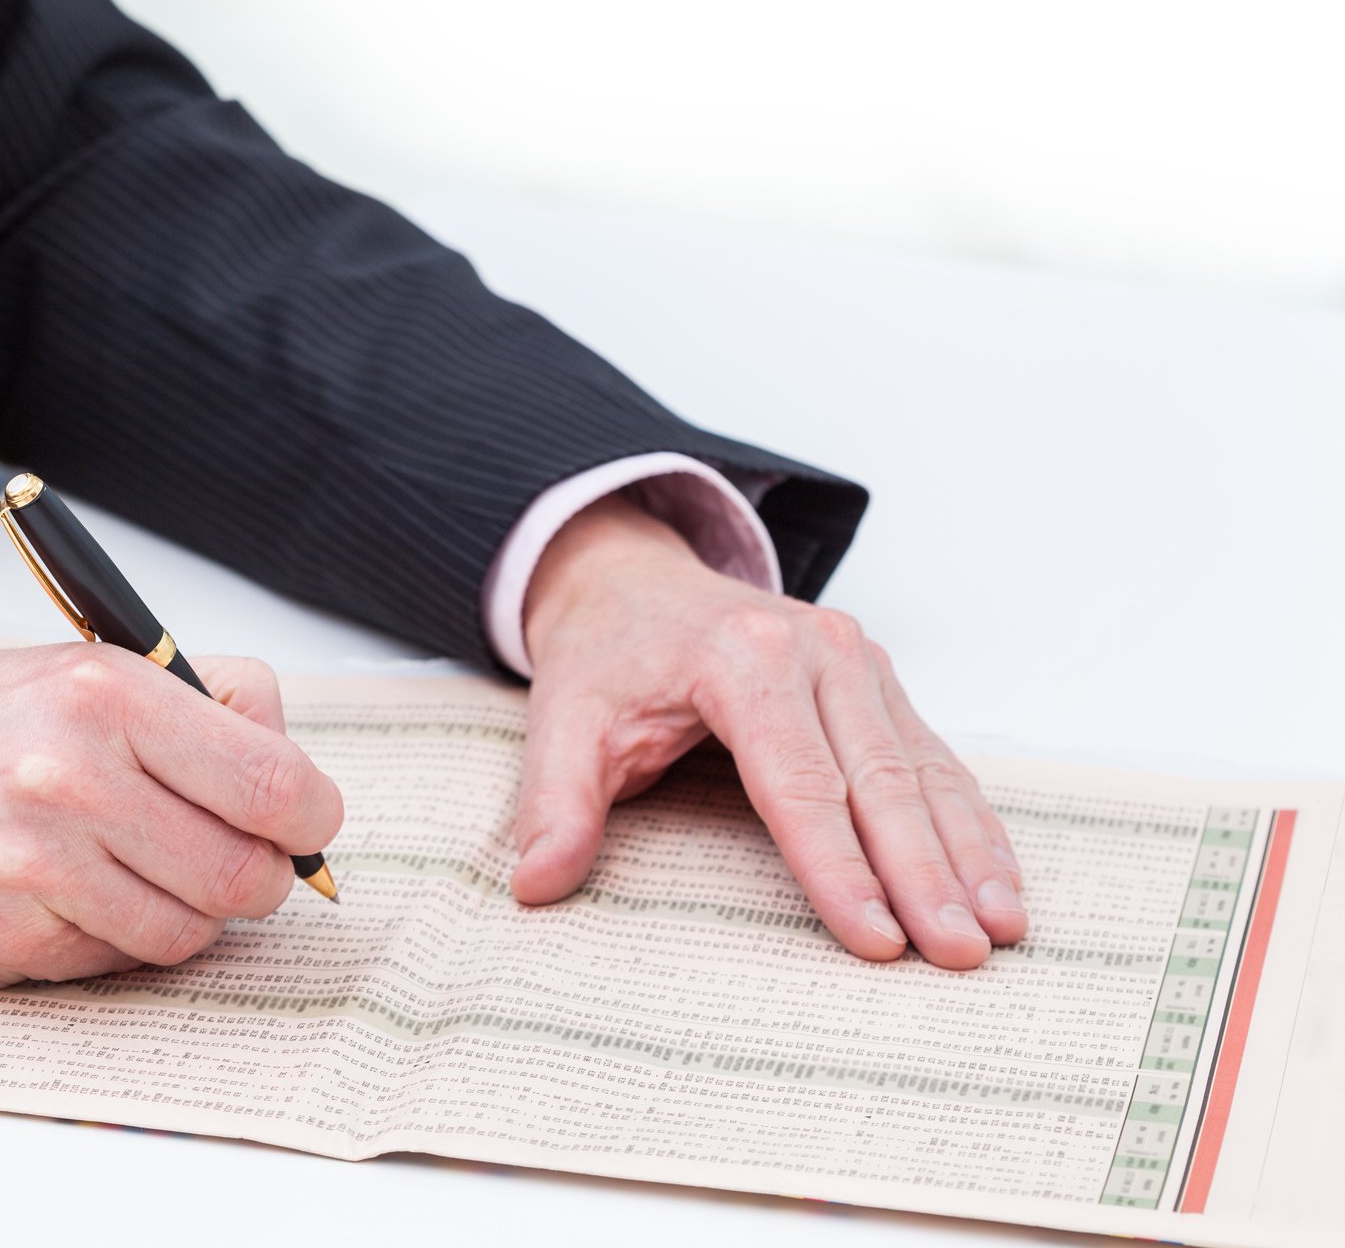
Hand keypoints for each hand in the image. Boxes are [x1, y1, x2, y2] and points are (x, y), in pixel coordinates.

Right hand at [0, 645, 343, 985]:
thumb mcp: (82, 660)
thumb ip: (199, 699)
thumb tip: (289, 755)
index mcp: (109, 696)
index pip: (276, 784)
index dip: (311, 814)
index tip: (305, 818)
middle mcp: (74, 782)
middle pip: (246, 875)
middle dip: (263, 874)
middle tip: (243, 856)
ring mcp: (39, 871)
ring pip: (190, 933)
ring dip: (193, 911)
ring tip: (154, 870)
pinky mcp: (9, 942)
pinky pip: (118, 961)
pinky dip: (122, 936)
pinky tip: (86, 893)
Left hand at [513, 494, 1025, 968]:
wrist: (635, 580)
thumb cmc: (607, 659)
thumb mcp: (561, 719)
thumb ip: (555, 801)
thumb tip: (538, 885)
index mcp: (742, 659)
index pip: (798, 782)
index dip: (837, 867)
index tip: (875, 941)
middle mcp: (817, 650)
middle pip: (878, 780)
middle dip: (921, 876)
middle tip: (955, 958)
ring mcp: (860, 662)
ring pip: (924, 772)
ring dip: (967, 856)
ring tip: (997, 934)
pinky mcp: (881, 682)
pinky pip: (937, 759)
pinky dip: (973, 825)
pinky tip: (1000, 884)